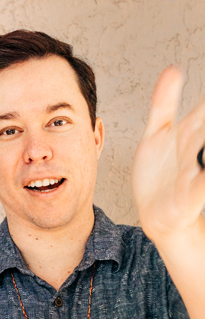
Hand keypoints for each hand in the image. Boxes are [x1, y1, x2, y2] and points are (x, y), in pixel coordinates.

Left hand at [132, 66, 204, 241]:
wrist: (155, 214)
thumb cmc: (159, 175)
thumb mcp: (157, 134)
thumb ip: (164, 104)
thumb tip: (173, 69)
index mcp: (190, 132)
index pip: (203, 107)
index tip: (195, 75)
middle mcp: (197, 149)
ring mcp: (196, 172)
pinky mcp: (191, 195)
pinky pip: (202, 184)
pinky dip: (203, 174)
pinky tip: (202, 160)